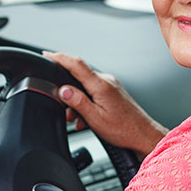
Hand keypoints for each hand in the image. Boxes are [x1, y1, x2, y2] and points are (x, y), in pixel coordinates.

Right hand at [43, 52, 166, 158]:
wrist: (143, 135)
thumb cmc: (124, 130)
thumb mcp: (95, 118)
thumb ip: (77, 101)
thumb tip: (62, 89)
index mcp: (101, 85)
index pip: (76, 63)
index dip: (59, 57)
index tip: (47, 55)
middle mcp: (106, 81)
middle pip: (78, 76)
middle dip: (67, 91)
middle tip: (64, 110)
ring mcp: (111, 85)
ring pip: (85, 87)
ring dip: (77, 102)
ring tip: (78, 120)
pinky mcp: (113, 92)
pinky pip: (94, 92)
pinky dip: (87, 103)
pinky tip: (87, 119)